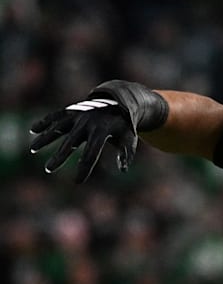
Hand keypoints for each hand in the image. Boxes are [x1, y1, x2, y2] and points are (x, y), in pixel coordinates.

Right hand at [29, 80, 167, 182]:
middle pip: (70, 143)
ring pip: (58, 127)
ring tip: (33, 149)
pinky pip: (55, 116)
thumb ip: (126, 154)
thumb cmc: (123, 126)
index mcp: (102, 132)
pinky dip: (44, 122)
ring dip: (45, 138)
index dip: (84, 168)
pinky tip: (32, 130)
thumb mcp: (129, 139)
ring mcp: (78, 115)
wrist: (119, 102)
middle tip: (48, 169)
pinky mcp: (72, 110)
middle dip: (59, 156)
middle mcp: (87, 123)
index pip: (91, 154)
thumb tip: (123, 170)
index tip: (77, 181)